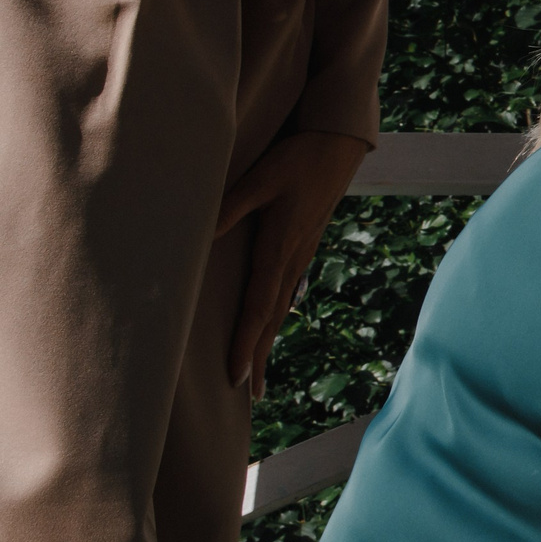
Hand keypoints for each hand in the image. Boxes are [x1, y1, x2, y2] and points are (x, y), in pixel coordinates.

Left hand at [215, 130, 371, 396]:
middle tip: (251, 395)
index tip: (236, 377)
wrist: (341, 145)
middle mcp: (293, 259)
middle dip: (258, 355)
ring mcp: (301, 254)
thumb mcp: (261, 179)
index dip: (246, 343)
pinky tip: (273, 321)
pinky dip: (276, 315)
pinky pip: (286, 290)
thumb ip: (230, 208)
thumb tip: (199, 239)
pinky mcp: (304, 245)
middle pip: (271, 318)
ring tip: (259, 369)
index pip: (259, 308)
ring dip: (267, 339)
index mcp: (280, 249)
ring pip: (280, 307)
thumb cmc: (299, 158)